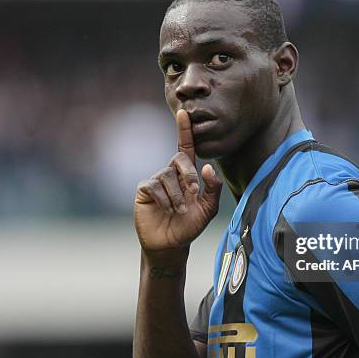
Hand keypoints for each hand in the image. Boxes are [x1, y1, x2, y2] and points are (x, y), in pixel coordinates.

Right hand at [134, 109, 222, 256]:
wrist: (171, 244)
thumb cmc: (190, 226)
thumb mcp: (208, 209)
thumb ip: (213, 188)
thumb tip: (209, 167)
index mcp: (187, 174)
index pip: (186, 148)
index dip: (185, 130)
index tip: (184, 113)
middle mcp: (171, 173)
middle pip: (180, 160)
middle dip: (190, 176)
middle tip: (193, 194)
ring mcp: (157, 180)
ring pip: (168, 176)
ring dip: (177, 195)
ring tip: (179, 211)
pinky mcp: (145, 190)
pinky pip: (155, 186)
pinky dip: (164, 199)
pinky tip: (166, 210)